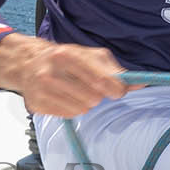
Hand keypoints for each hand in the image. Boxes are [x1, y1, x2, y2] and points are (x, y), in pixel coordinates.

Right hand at [0, 34, 132, 117]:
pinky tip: (64, 97)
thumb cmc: (66, 59)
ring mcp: (41, 90)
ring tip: (76, 91)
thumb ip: (116, 70)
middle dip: (98, 95)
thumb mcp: (92, 56)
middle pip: (93, 98)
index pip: (100, 80)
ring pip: (82, 109)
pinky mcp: (36, 105)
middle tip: (91, 88)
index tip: (118, 92)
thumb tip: (141, 83)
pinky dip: (72, 109)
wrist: (28, 63)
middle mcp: (51, 72)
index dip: (115, 89)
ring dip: (85, 103)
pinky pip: (68, 115)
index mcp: (67, 55)